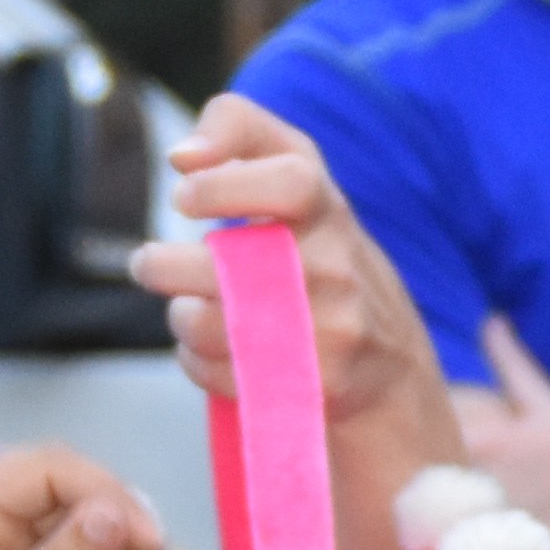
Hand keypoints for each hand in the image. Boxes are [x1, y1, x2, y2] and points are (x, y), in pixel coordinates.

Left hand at [132, 96, 463, 549]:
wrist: (400, 397)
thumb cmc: (333, 293)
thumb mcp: (313, 218)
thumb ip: (256, 159)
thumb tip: (184, 152)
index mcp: (333, 211)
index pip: (292, 167)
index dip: (229, 162)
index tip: (181, 179)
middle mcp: (340, 261)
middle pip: (235, 256)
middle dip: (174, 262)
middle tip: (148, 264)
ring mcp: (334, 324)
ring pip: (220, 318)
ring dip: (183, 319)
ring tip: (184, 316)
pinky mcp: (320, 382)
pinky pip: (226, 369)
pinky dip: (201, 364)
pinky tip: (213, 359)